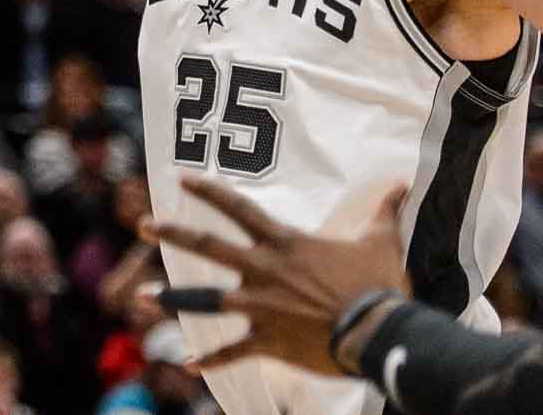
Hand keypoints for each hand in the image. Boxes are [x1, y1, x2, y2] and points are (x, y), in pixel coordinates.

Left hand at [150, 176, 408, 376]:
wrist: (376, 331)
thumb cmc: (378, 285)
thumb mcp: (381, 241)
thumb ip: (384, 211)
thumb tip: (403, 184)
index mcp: (284, 243)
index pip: (238, 209)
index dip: (208, 192)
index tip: (179, 177)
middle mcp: (263, 270)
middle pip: (207, 246)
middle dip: (171, 233)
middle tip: (140, 223)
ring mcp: (259, 306)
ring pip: (204, 300)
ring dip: (170, 298)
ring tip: (139, 296)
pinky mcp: (265, 340)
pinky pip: (231, 351)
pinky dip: (210, 360)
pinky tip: (187, 365)